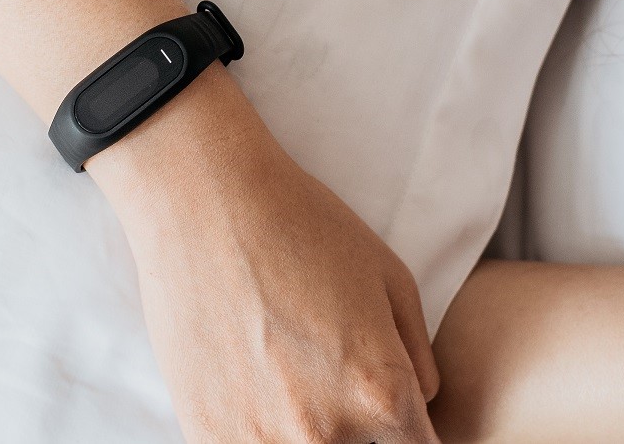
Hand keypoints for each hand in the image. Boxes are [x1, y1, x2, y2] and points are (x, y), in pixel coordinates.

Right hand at [88, 76, 440, 443]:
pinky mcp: (207, 437)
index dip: (414, 433)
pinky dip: (260, 431)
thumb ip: (419, 362)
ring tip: (292, 379)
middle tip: (337, 380)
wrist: (204, 203)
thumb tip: (420, 407)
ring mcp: (259, 442)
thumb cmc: (303, 226)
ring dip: (309, 434)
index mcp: (381, 395)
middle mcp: (323, 434)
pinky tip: (255, 386)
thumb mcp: (392, 280)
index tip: (395, 410)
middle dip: (364, 433)